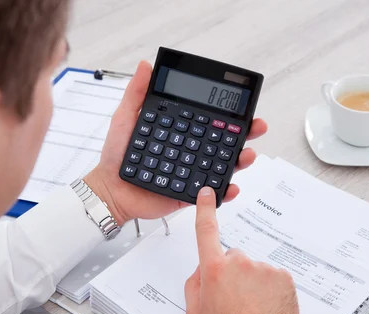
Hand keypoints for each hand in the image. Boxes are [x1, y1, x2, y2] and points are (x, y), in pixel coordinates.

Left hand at [84, 61, 267, 225]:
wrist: (110, 189)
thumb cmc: (117, 154)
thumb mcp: (126, 118)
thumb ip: (137, 93)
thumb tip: (145, 65)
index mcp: (182, 132)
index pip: (210, 120)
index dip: (230, 113)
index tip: (245, 105)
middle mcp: (191, 150)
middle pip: (225, 141)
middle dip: (246, 134)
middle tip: (257, 126)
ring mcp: (192, 172)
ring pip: (223, 166)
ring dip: (241, 160)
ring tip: (248, 155)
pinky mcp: (190, 194)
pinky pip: (211, 194)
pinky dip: (224, 191)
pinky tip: (230, 186)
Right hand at [185, 187, 301, 313]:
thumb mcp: (195, 312)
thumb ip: (194, 284)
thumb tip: (201, 270)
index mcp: (214, 270)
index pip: (206, 231)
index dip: (205, 209)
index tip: (207, 194)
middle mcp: (239, 263)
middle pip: (233, 258)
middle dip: (233, 273)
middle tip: (234, 299)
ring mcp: (263, 268)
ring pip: (254, 269)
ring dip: (252, 283)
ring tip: (252, 308)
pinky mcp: (282, 276)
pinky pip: (272, 276)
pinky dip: (269, 289)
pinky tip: (265, 306)